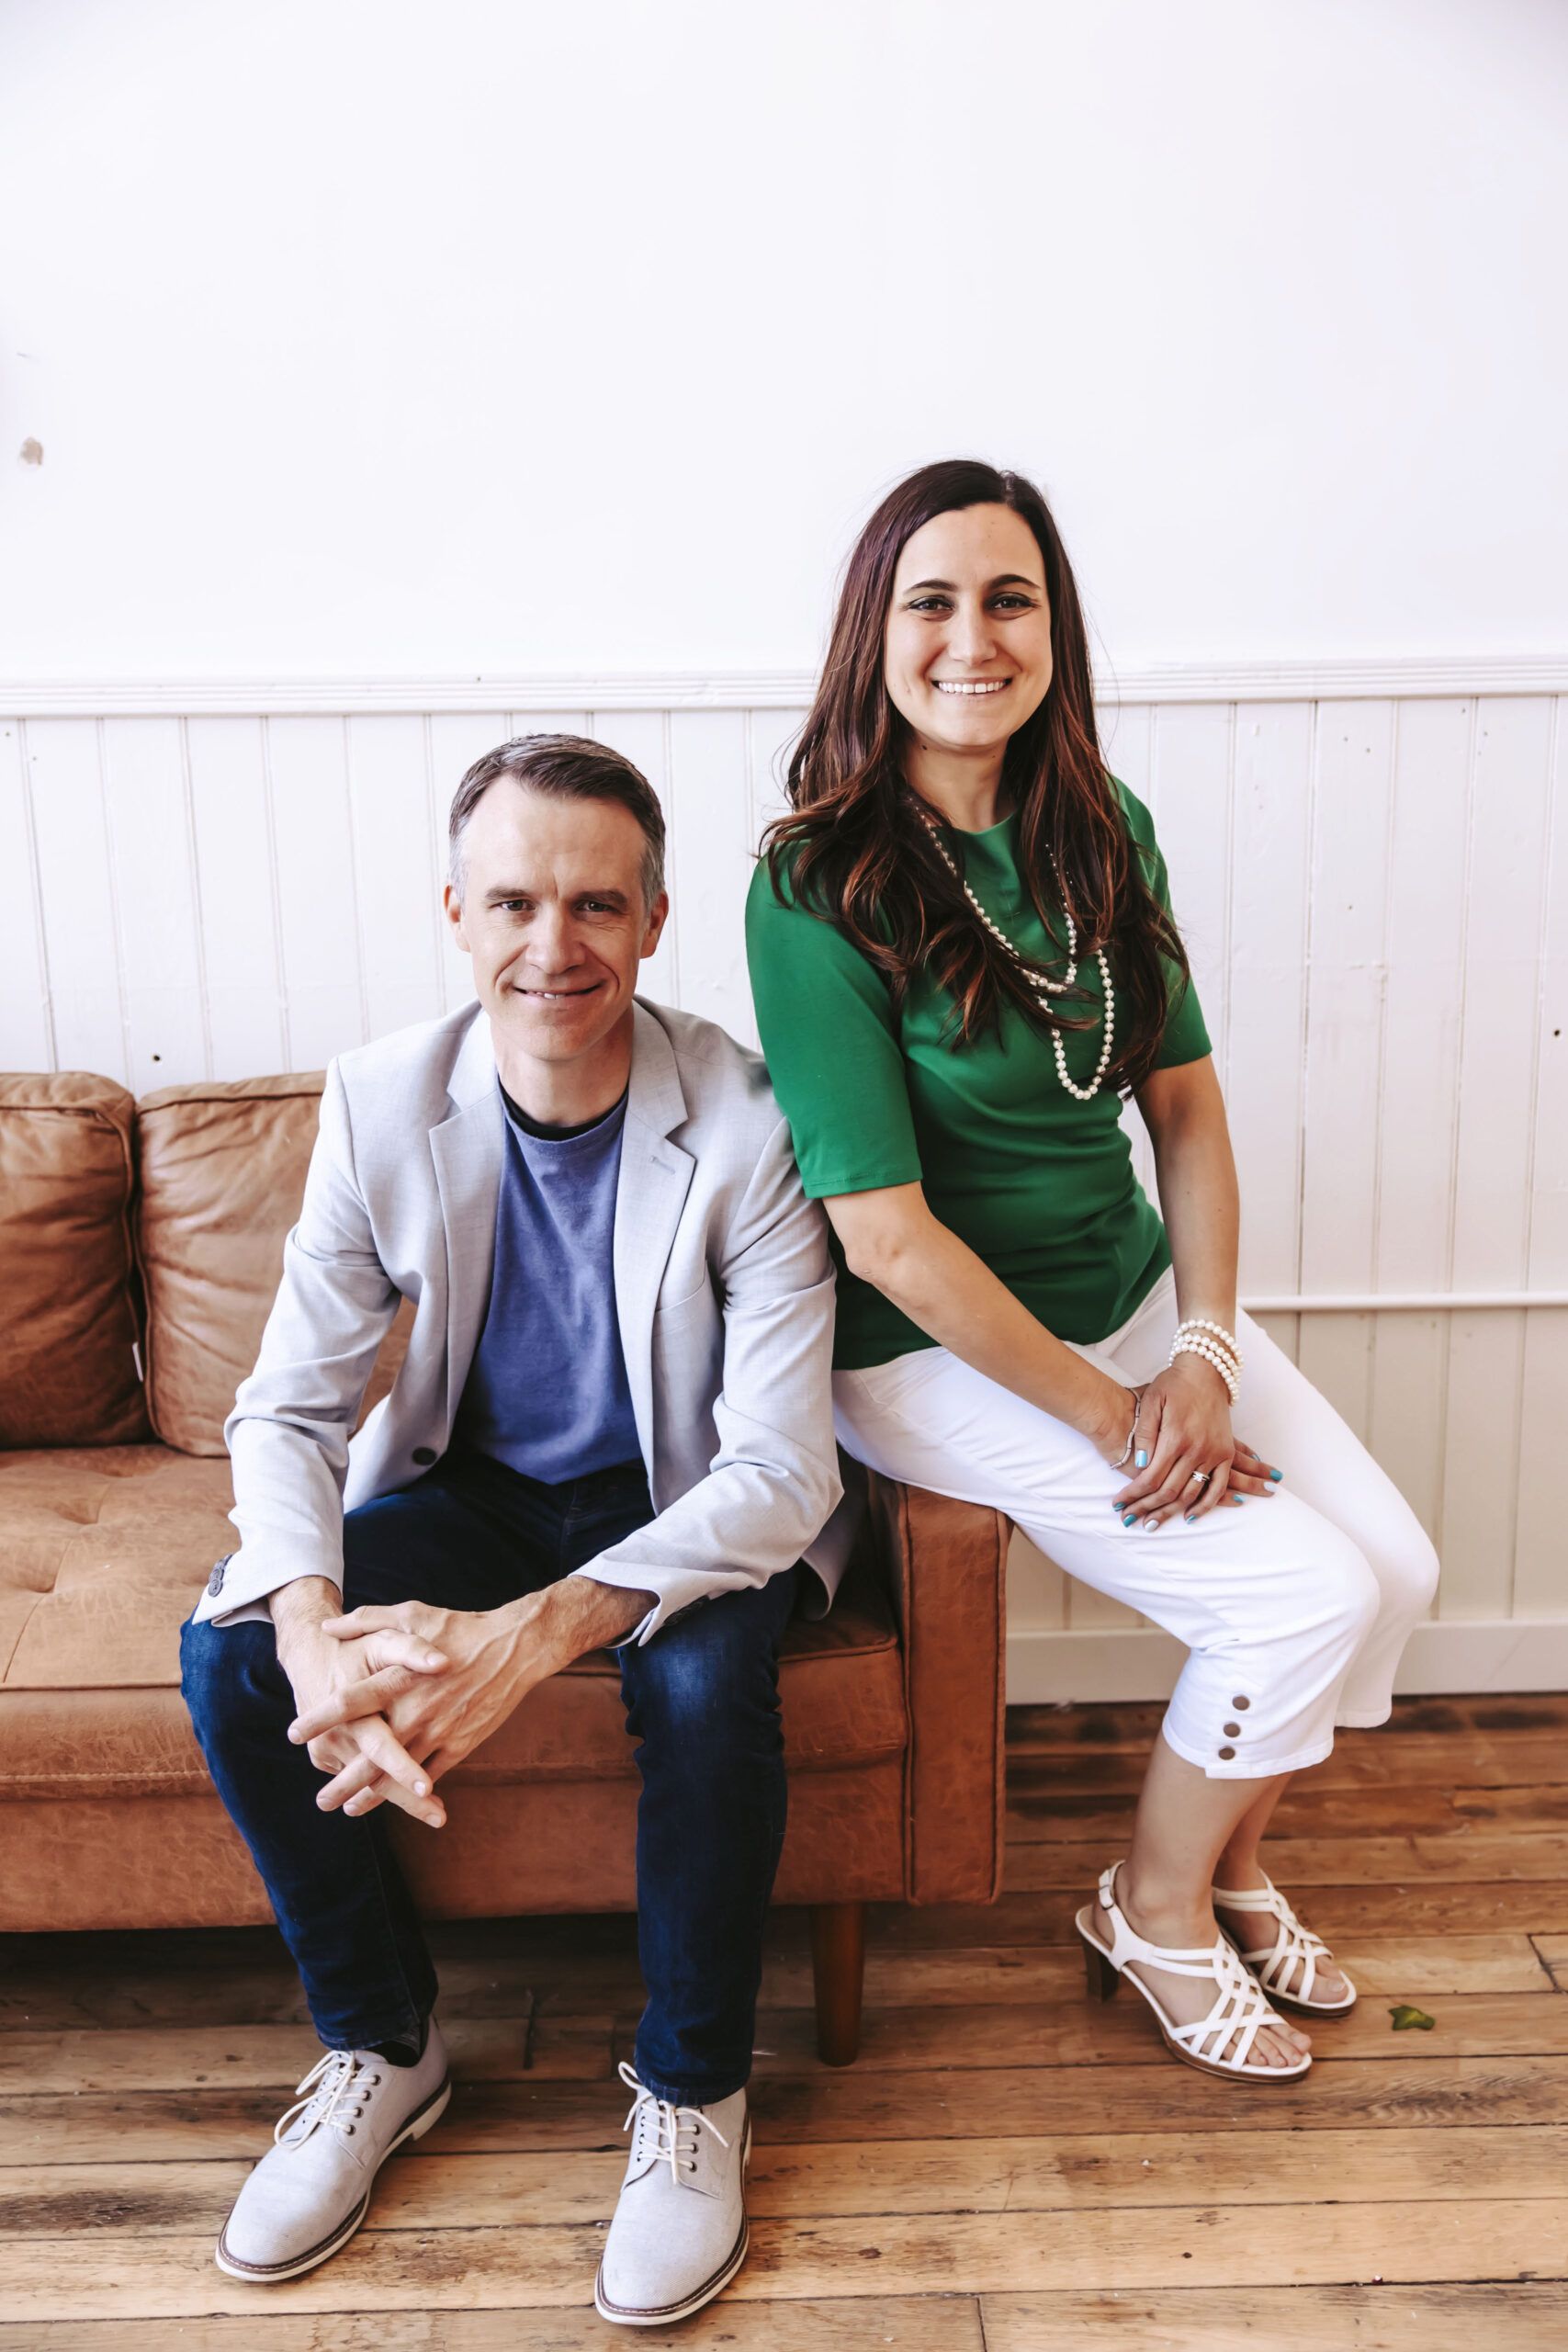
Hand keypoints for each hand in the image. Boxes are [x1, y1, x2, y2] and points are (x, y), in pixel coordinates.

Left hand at [288, 1598, 555, 1819]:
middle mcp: (414, 1710)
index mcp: (397, 1678)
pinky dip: (409, 1791)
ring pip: (397, 1773)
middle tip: (321, 1800)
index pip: (347, 1704)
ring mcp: (438, 1731)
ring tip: (349, 1809)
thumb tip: (328, 1627)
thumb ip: (366, 1621)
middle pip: (368, 1755)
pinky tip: (394, 1799)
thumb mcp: (411, 1614)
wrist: (514, 1648)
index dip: (318, 1720)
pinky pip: (429, 1775)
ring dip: (371, 1795)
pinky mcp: (460, 1744)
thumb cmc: (459, 1628)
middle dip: (342, 1782)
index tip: (293, 1734)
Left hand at [1110, 1353, 1281, 1528]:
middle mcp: (1196, 1449)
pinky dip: (1207, 1505)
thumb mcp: (1150, 1401)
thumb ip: (1145, 1433)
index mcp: (1175, 1437)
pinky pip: (1218, 1486)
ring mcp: (1213, 1453)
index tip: (1119, 1505)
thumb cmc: (1173, 1384)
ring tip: (1152, 1525)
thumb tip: (1140, 1464)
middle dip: (1147, 1509)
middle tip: (1130, 1521)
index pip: (1151, 1478)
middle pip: (1169, 1491)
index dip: (1133, 1495)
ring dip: (1171, 1512)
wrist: (1206, 1371)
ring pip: (1191, 1494)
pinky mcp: (1224, 1452)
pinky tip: (1190, 1517)